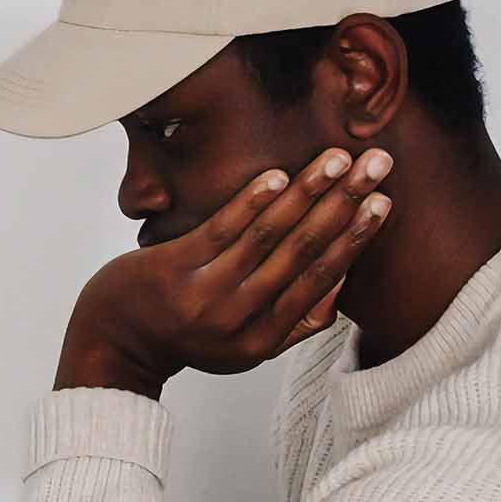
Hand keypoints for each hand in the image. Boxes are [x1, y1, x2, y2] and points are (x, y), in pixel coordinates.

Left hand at [54, 147, 393, 397]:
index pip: (321, 280)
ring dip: (307, 192)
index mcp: (263, 340)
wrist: (116, 341)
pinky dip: (253, 200)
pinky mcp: (175, 270)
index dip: (355, 239)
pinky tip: (278, 174)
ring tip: (337, 157)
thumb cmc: (187, 332)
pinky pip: (223, 229)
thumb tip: (341, 279)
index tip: (384, 201)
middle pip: (304, 253)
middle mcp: (238, 322)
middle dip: (345, 203)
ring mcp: (205, 296)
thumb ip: (294, 322)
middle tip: (377, 164)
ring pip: (269, 237)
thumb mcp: (244, 344)